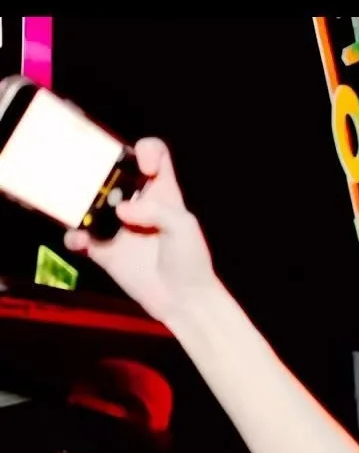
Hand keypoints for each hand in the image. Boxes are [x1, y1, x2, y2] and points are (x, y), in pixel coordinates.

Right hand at [64, 138, 216, 325]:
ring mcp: (118, 227)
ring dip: (78, 201)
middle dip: (98, 170)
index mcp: (162, 192)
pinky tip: (80, 240)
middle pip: (112, 173)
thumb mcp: (184, 227)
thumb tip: (121, 211)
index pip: (153, 156)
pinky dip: (74, 237)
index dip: (145, 151)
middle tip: (94, 180)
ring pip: (89, 202)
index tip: (143, 165)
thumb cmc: (191, 261)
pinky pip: (80, 238)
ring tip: (77, 207)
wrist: (183, 301)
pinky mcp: (104, 251)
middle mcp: (137, 204)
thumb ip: (156, 211)